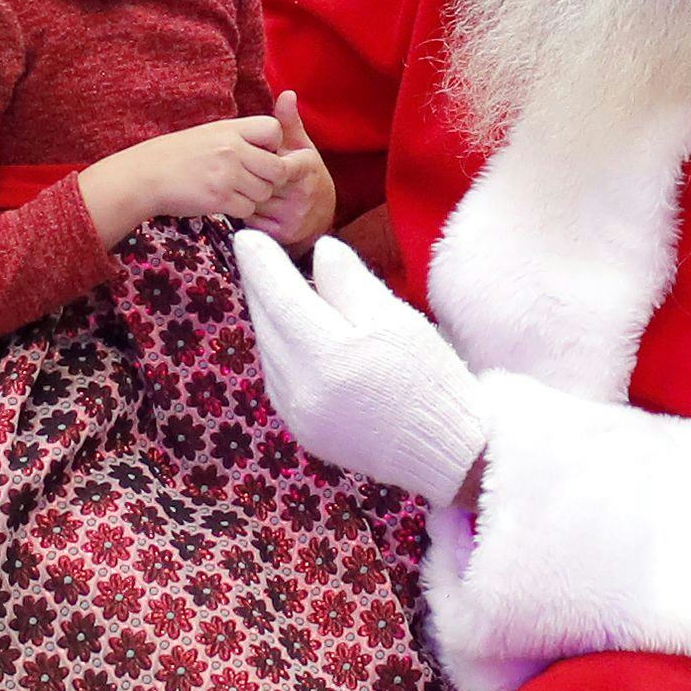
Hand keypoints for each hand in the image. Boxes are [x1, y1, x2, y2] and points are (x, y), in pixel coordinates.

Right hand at [82, 113, 308, 243]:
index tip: (259, 154)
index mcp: (230, 129)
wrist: (145, 176)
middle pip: (278, 168)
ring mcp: (227, 175)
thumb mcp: (208, 134)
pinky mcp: (220, 199)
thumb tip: (268, 147)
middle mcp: (233, 150)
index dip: (273, 146)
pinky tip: (223, 202)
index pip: (274, 131)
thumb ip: (238, 138)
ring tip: (233, 191)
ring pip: (265, 192)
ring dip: (253, 196)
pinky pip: (248, 209)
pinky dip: (239, 210)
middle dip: (270, 178)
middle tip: (253, 180)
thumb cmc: (176, 155)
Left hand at [233, 232, 491, 503]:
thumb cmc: (428, 379)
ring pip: (268, 349)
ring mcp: (295, 412)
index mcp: (327, 355)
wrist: (442, 453)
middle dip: (260, 286)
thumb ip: (351, 283)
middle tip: (257, 254)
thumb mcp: (397, 321)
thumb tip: (320, 250)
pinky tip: (293, 333)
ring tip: (277, 289)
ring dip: (269, 317)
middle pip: (267, 323)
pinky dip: (280, 348)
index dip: (261, 264)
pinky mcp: (300, 429)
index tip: (248, 237)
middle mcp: (300, 387)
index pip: (280, 297)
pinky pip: (277, 376)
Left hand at [244, 87, 334, 248]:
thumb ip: (289, 122)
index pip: (279, 165)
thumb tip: (286, 92)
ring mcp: (293, 217)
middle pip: (259, 181)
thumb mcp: (300, 146)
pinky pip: (251, 220)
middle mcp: (303, 194)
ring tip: (247, 186)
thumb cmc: (305, 173)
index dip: (261, 161)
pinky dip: (246, 212)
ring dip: (244, 194)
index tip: (253, 158)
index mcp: (307, 168)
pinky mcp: (283, 234)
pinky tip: (250, 204)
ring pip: (252, 201)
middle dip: (248, 176)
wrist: (322, 214)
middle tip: (241, 171)